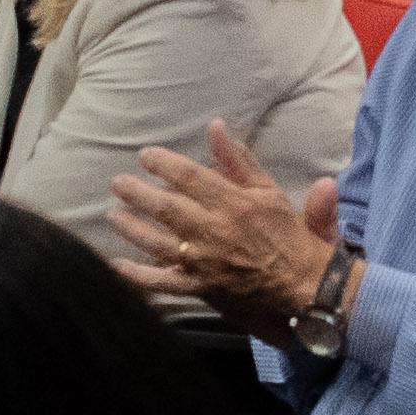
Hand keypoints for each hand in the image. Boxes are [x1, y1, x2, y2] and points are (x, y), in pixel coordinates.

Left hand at [109, 122, 339, 325]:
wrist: (302, 284)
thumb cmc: (285, 234)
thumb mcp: (268, 190)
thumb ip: (238, 160)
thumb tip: (215, 127)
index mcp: (234, 204)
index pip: (190, 177)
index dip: (163, 164)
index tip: (145, 156)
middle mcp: (215, 231)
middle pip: (166, 208)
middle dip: (137, 193)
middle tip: (117, 183)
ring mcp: (205, 262)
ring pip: (158, 243)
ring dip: (131, 228)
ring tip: (113, 215)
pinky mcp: (201, 287)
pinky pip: (163, 282)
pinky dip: (138, 275)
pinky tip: (117, 265)